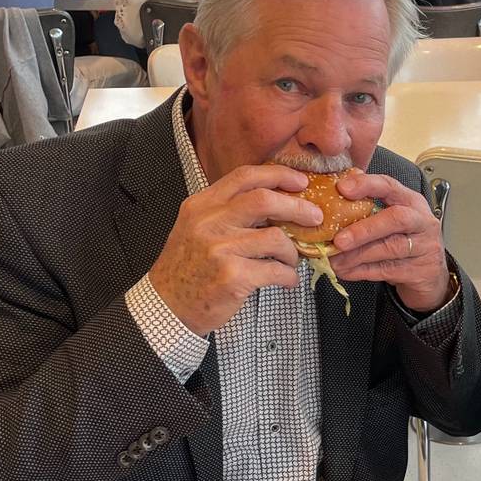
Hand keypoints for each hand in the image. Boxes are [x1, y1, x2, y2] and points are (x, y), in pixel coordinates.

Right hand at [149, 165, 323, 335]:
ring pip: (276, 238)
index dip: (278, 174)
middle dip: (298, 207)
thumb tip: (277, 201)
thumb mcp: (196, 228)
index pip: (244, 176)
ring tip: (290, 261)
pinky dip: (288, 276)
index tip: (300, 181)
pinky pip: (276, 271)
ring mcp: (220, 250)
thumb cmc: (187, 268)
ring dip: (292, 252)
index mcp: (202, 205)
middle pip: (265, 200)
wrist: (167, 306)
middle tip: (314, 217)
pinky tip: (286, 280)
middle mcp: (209, 223)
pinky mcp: (233, 277)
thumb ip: (227, 211)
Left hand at [328, 172, 450, 312]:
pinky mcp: (421, 270)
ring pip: (391, 248)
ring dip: (358, 255)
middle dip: (364, 229)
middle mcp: (421, 221)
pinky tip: (346, 271)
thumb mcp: (390, 219)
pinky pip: (388, 270)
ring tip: (335, 260)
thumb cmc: (404, 240)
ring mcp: (425, 247)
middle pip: (397, 219)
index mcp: (410, 201)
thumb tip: (330, 200)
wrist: (430, 276)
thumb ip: (368, 208)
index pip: (390, 186)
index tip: (343, 188)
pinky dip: (362, 271)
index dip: (367, 185)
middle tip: (339, 240)